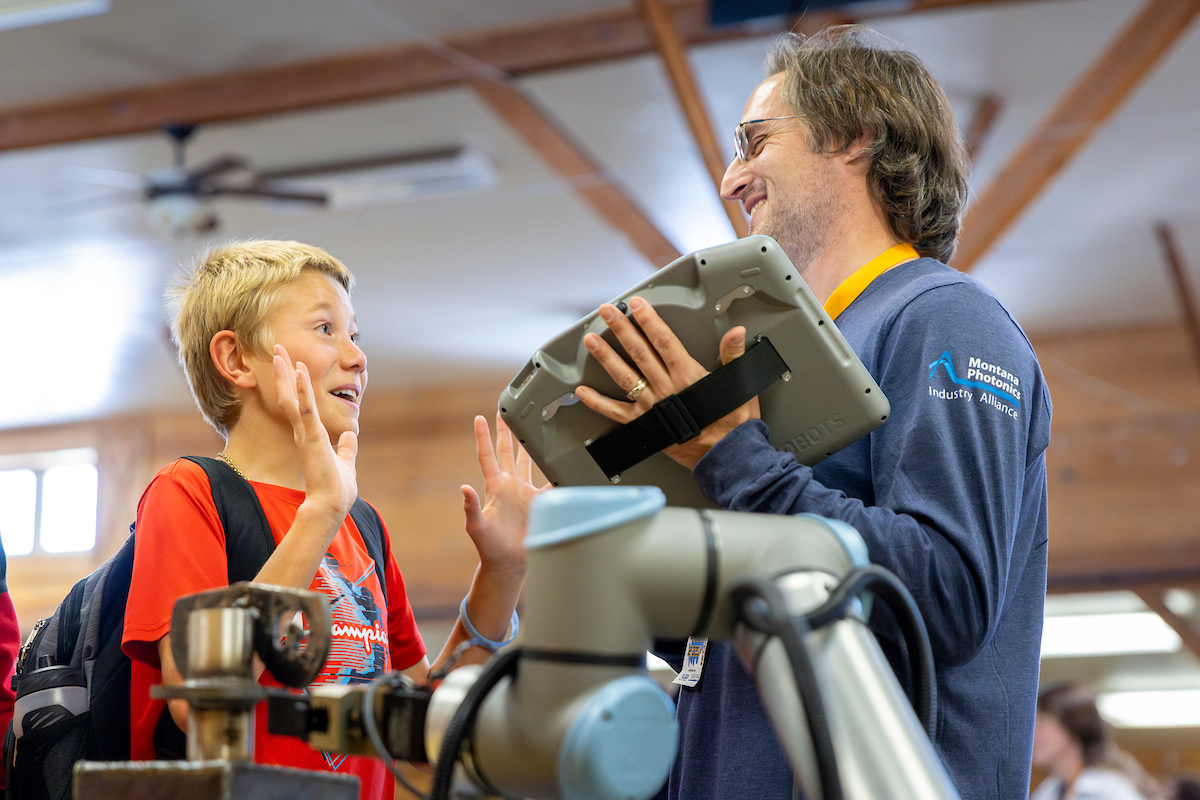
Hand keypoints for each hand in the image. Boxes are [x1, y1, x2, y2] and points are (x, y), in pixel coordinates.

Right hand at [274, 344, 357, 527]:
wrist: (331, 505)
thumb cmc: (336, 490)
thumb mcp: (345, 462)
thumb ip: (346, 448)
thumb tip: (350, 434)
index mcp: (310, 437)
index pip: (299, 405)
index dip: (295, 385)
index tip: (294, 365)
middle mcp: (304, 432)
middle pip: (289, 396)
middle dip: (283, 373)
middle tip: (276, 350)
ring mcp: (306, 433)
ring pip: (292, 398)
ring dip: (286, 374)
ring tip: (278, 352)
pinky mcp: (312, 437)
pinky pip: (306, 409)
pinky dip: (303, 390)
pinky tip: (299, 371)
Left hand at [461, 413, 542, 578]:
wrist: (509, 563)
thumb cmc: (489, 547)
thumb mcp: (477, 526)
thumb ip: (471, 507)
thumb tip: (464, 488)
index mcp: (494, 487)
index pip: (487, 456)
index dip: (483, 436)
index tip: (479, 417)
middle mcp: (510, 486)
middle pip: (508, 452)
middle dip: (507, 432)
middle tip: (506, 412)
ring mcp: (525, 494)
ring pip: (530, 463)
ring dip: (532, 447)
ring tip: (537, 428)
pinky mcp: (540, 504)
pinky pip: (551, 484)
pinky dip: (558, 474)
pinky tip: (565, 462)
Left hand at [574, 296, 759, 468]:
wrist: (726, 456)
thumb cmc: (732, 424)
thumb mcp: (737, 384)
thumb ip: (732, 355)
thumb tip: (736, 333)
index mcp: (687, 376)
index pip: (664, 340)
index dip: (649, 320)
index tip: (637, 305)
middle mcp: (666, 388)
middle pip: (639, 352)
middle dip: (622, 329)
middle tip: (607, 311)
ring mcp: (652, 406)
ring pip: (625, 376)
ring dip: (606, 357)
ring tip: (590, 341)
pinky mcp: (645, 424)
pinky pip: (616, 412)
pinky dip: (598, 402)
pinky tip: (583, 392)